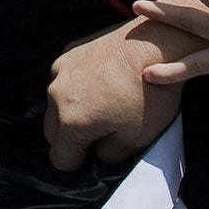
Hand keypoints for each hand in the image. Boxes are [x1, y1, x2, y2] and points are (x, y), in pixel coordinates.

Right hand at [43, 21, 187, 171]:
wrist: (155, 44)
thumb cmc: (150, 95)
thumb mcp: (138, 139)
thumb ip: (110, 154)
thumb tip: (98, 152)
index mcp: (71, 121)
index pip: (60, 159)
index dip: (79, 164)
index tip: (97, 154)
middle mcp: (56, 95)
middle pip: (52, 132)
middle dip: (71, 139)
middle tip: (101, 132)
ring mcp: (60, 70)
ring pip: (55, 105)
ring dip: (70, 111)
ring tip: (103, 104)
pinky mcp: (68, 53)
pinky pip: (64, 80)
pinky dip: (76, 88)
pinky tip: (102, 82)